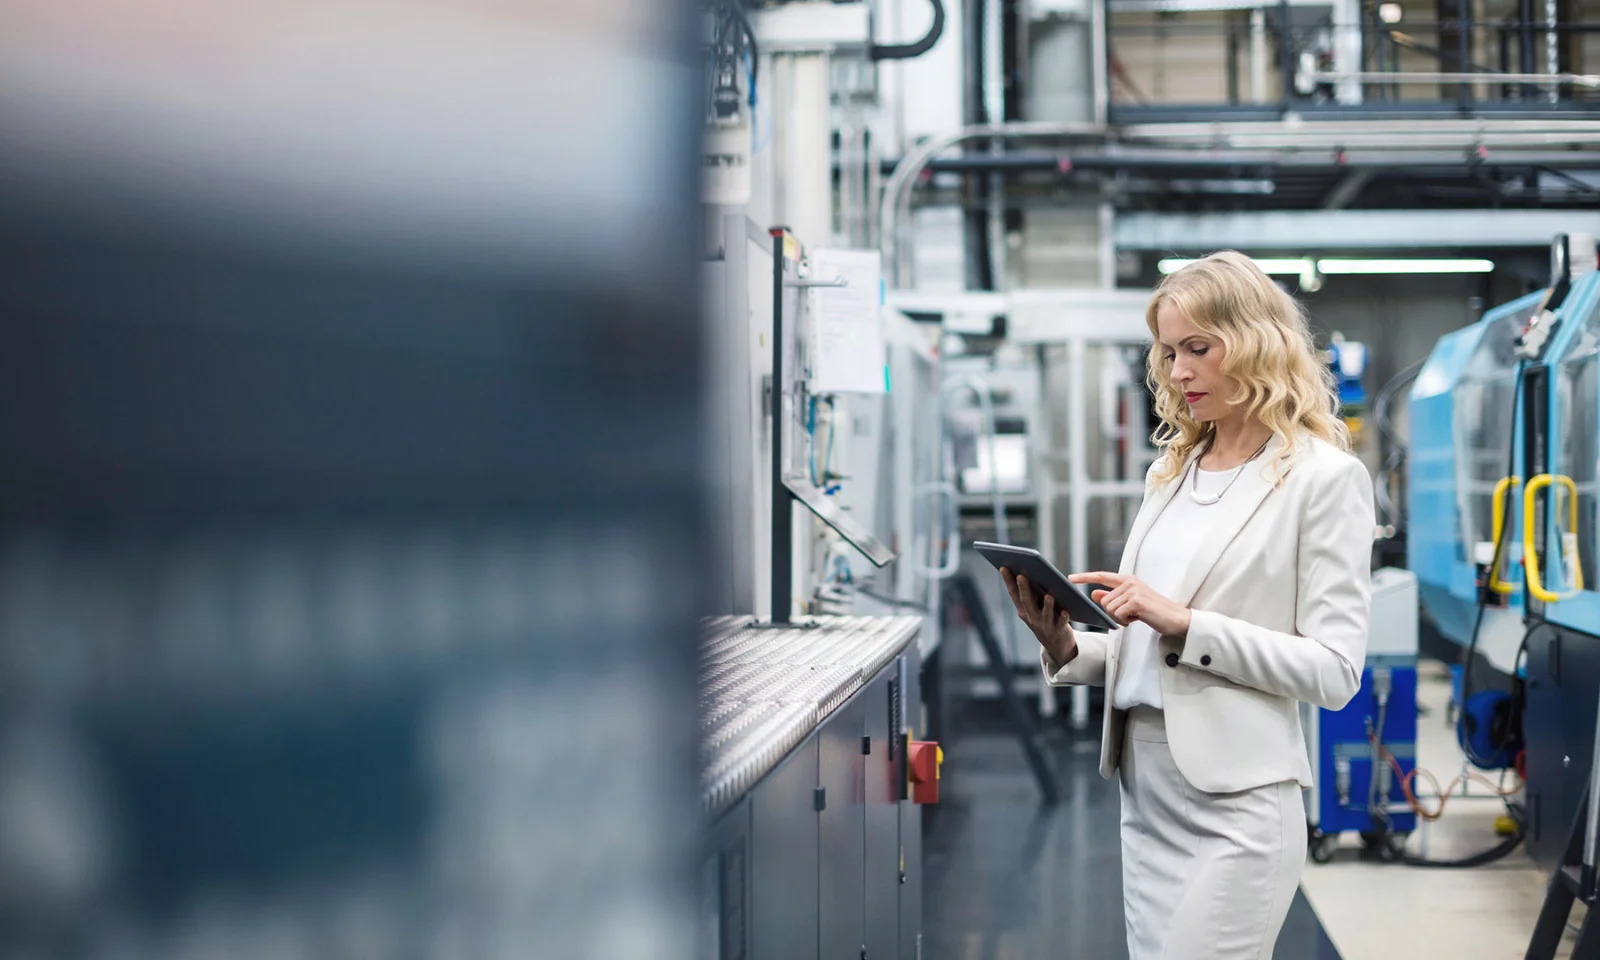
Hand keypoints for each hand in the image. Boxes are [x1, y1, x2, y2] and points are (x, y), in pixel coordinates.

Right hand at [998, 567, 1077, 664]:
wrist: (1055, 645)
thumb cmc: (1044, 619)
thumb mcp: (1033, 607)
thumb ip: (1032, 593)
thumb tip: (1030, 571)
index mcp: (1023, 609)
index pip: (1013, 593)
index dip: (1008, 581)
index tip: (1004, 567)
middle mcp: (1031, 617)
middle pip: (1027, 602)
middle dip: (1024, 588)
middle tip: (1021, 575)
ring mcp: (1044, 625)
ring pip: (1045, 614)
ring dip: (1046, 605)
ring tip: (1048, 595)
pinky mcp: (1058, 630)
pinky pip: (1061, 624)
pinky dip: (1064, 618)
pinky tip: (1066, 611)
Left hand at [1068, 572, 1192, 636]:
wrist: (1177, 619)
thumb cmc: (1154, 612)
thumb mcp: (1131, 603)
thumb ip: (1112, 597)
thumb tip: (1093, 593)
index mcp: (1128, 580)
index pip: (1102, 576)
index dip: (1085, 577)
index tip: (1070, 578)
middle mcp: (1130, 582)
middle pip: (1104, 601)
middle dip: (1113, 614)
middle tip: (1130, 616)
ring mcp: (1134, 590)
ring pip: (1109, 609)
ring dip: (1120, 619)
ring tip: (1136, 617)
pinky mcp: (1137, 601)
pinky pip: (1117, 615)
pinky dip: (1125, 622)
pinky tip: (1138, 619)